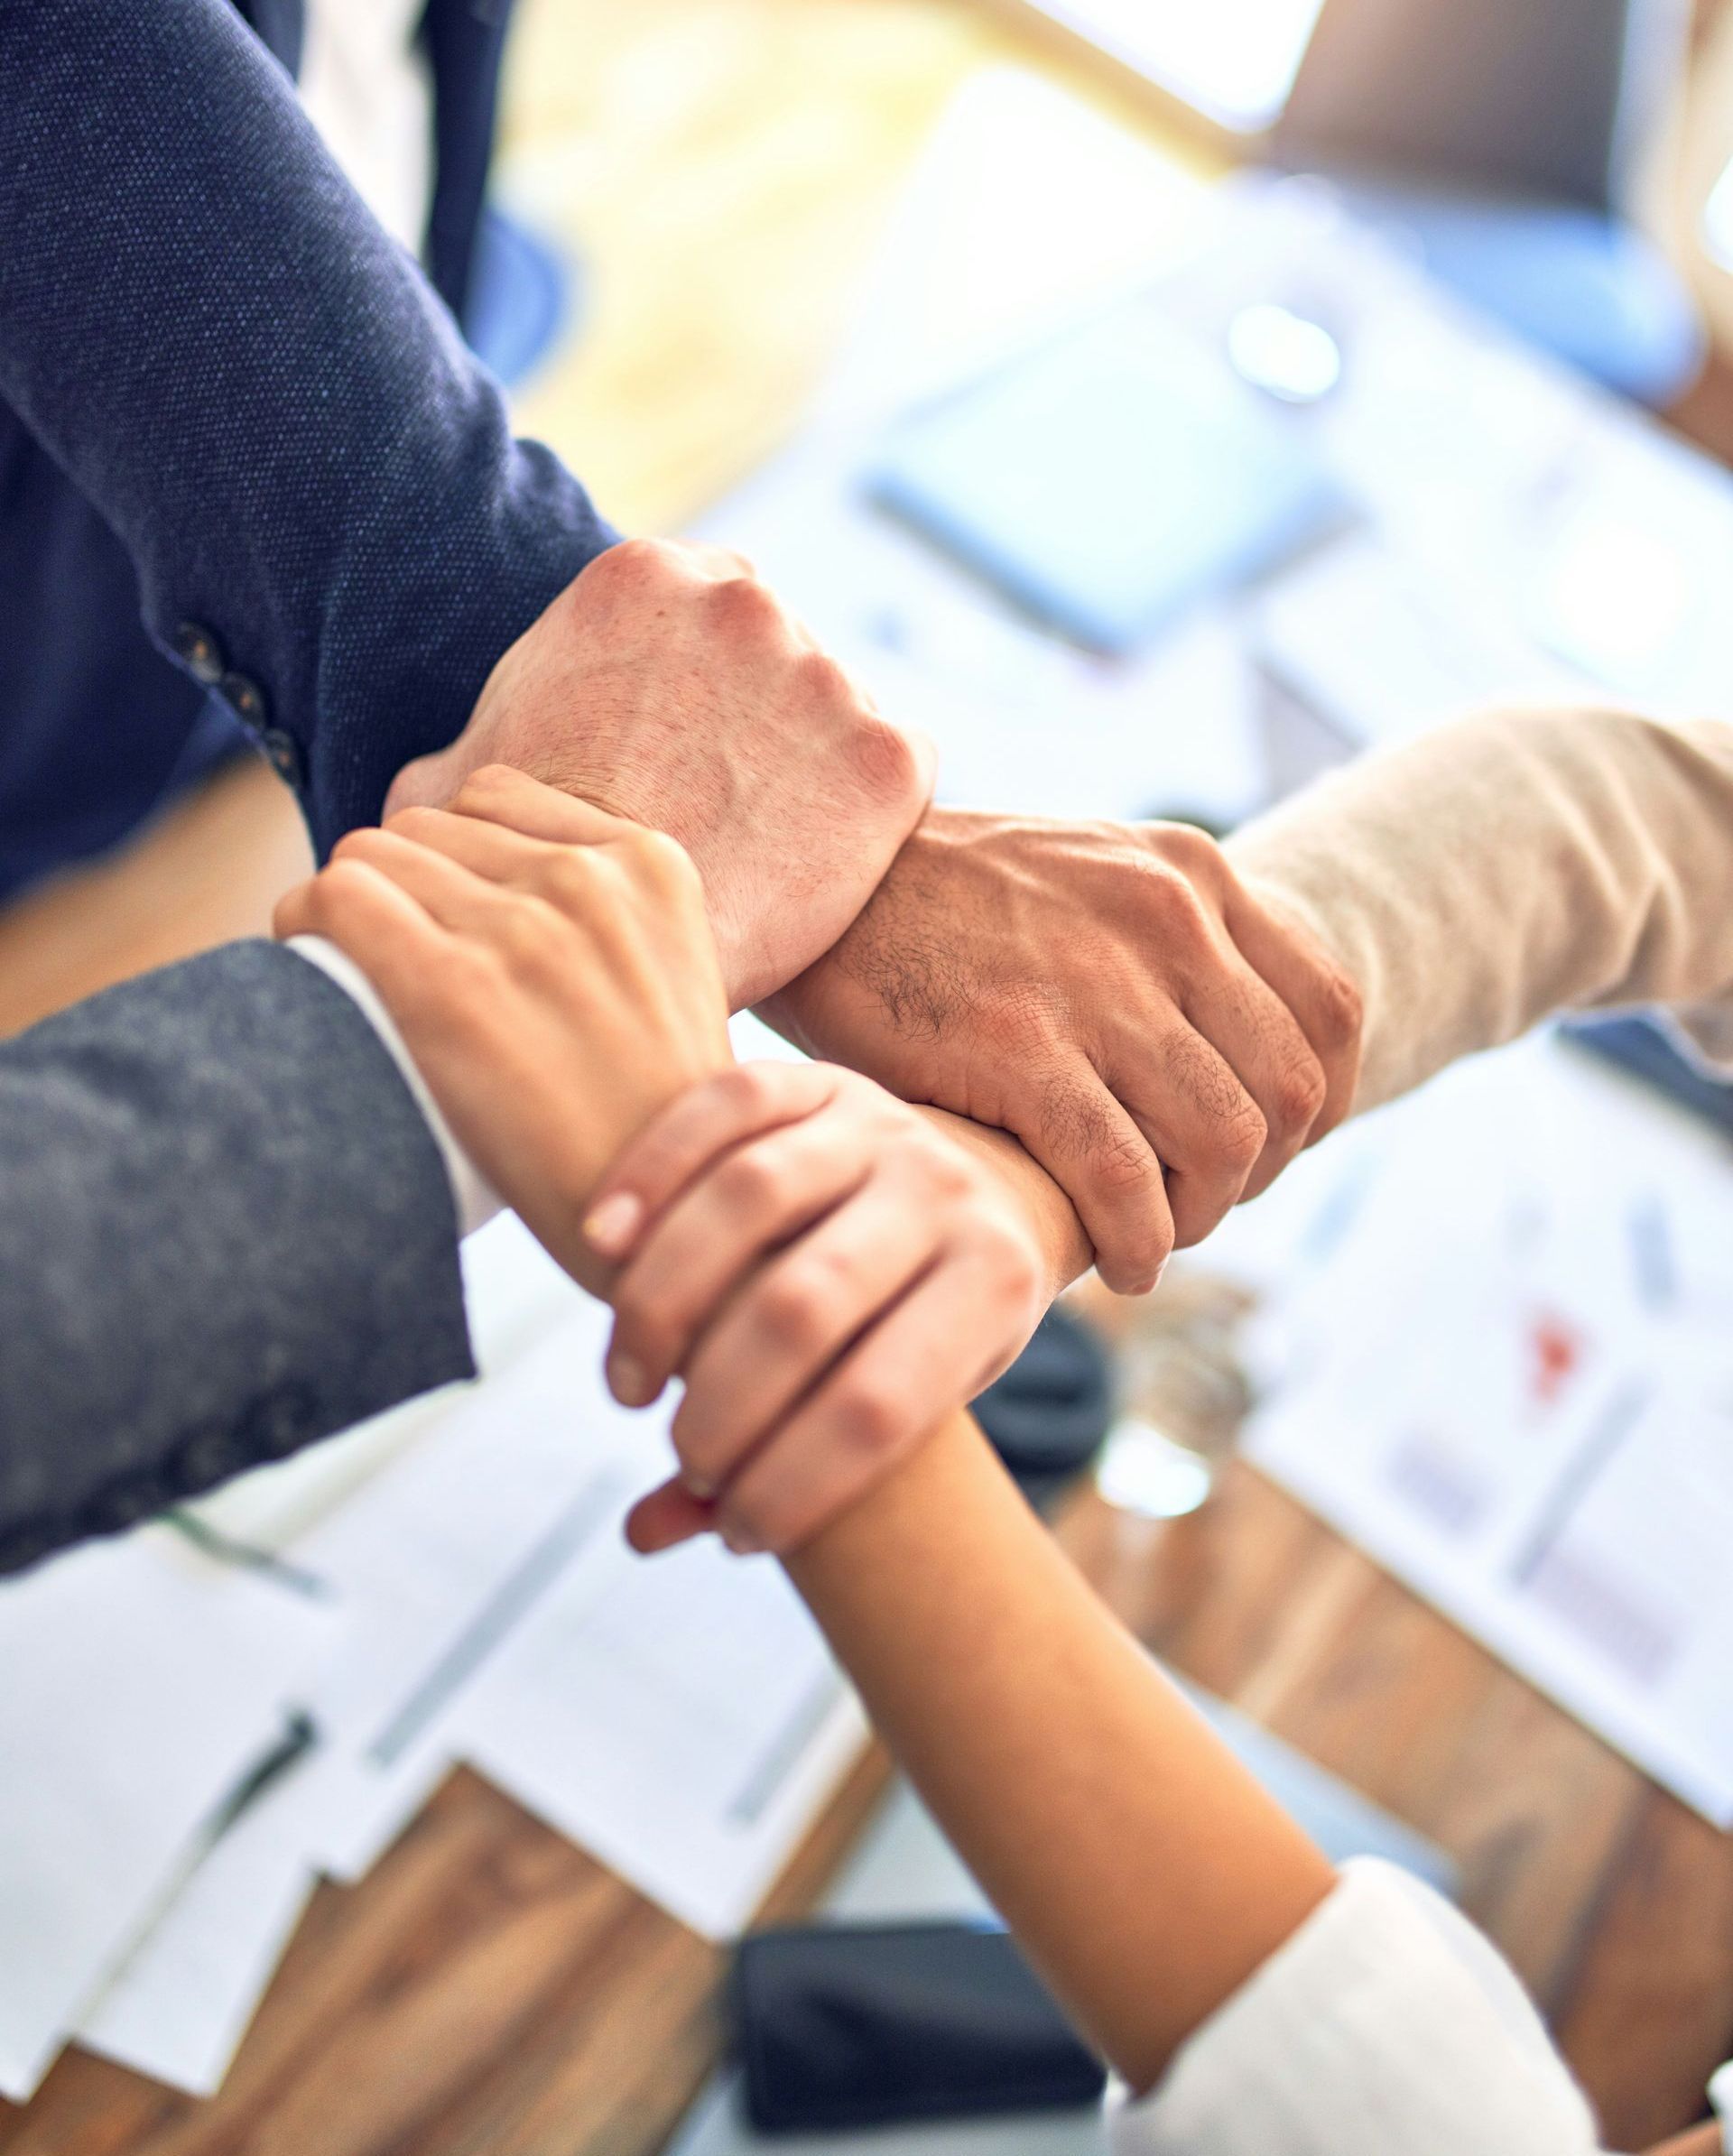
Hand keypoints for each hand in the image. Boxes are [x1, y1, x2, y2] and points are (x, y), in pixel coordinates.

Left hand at [273, 765, 730, 1288]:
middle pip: (427, 828)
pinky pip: (333, 899)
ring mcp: (522, 929)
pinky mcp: (451, 987)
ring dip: (351, 912)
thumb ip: (602, 921)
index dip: (458, 861)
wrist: (668, 1229)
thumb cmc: (655, 1131)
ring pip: (370, 855)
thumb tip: (486, 894)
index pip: (498, 798)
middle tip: (400, 970)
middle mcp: (589, 881)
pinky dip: (305, 929)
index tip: (451, 925)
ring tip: (362, 982)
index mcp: (652, 867)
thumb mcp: (672, 983)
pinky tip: (317, 976)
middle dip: (403, 890)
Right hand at [383, 539, 936, 1008]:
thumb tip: (438, 783)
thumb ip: (469, 749)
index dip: (692, 684)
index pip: (696, 606)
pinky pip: (899, 774)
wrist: (607, 954)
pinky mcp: (889, 756)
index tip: (680, 746)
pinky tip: (820, 865)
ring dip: (815, 764)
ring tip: (765, 845)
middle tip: (723, 802)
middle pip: (775, 648)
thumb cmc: (519, 872)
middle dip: (758, 714)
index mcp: (639, 577)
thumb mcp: (454, 788)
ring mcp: (826, 674)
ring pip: (838, 712)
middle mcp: (744, 601)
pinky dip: (873, 817)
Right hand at [584, 1061, 1048, 1555]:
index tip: (740, 1531)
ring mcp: (883, 1122)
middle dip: (722, 1405)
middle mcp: (948, 1191)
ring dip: (664, 1303)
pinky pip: (723, 1108)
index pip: (881, 1405)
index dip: (796, 1484)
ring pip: (750, 1198)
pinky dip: (649, 1173)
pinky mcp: (820, 1077)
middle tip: (680, 1451)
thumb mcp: (910, 1399)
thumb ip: (790, 1467)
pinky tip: (597, 1247)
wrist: (987, 1188)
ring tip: (629, 1384)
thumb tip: (646, 1532)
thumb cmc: (929, 1326)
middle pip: (803, 1305)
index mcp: (996, 1283)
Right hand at [760, 810, 1362, 1293]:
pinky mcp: (1019, 1047)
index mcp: (1192, 875)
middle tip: (1198, 1202)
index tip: (1268, 1150)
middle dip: (1259, 1174)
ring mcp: (1096, 984)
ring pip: (1223, 1142)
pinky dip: (1138, 1242)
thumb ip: (1166, 940)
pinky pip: (1124, 1180)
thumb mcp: (1086, 874)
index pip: (1331, 1009)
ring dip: (1200, 1216)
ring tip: (1153, 1235)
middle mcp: (1166, 919)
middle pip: (1289, 1089)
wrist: (815, 877)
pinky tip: (1114, 1261)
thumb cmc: (943, 900)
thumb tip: (1231, 1049)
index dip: (1320, 1104)